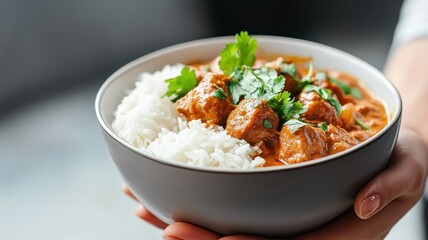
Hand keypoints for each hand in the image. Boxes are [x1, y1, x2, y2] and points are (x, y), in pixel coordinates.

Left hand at [124, 128, 426, 239]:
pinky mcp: (270, 203)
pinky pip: (230, 207)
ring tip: (148, 209)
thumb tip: (364, 203)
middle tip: (168, 228)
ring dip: (189, 223)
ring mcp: (284, 219)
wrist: (386, 152)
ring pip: (232, 228)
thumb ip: (394, 185)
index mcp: (339, 234)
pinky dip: (196, 201)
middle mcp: (305, 231)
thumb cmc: (399, 162)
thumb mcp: (409, 167)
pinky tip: (163, 193)